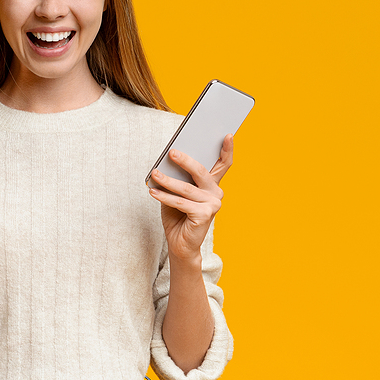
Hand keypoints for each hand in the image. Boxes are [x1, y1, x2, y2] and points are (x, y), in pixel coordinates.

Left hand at [149, 134, 233, 262]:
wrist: (180, 244)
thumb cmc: (177, 216)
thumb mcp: (177, 193)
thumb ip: (178, 178)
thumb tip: (169, 161)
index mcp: (212, 185)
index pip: (223, 164)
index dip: (227, 149)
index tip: (227, 134)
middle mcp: (216, 193)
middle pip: (201, 171)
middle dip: (185, 160)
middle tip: (172, 152)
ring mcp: (213, 204)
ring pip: (186, 188)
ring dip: (167, 180)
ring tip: (154, 173)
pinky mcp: (205, 215)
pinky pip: (180, 202)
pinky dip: (164, 196)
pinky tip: (153, 192)